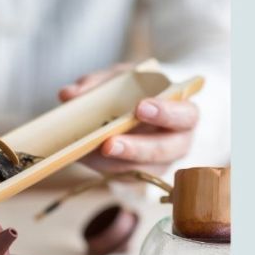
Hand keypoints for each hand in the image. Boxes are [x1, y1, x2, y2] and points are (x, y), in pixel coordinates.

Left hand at [59, 66, 198, 174]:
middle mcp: (178, 143)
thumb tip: (69, 94)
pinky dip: (101, 167)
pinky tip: (85, 156)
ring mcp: (160, 164)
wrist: (142, 110)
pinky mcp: (140, 176)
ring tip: (88, 151)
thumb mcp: (124, 78)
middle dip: (134, 148)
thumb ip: (101, 82)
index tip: (140, 108)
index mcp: (184, 113)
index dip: (165, 113)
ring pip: (141, 170)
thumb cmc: (140, 90)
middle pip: (163, 151)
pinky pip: (122, 177)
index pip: (185, 115)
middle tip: (109, 144)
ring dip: (113, 162)